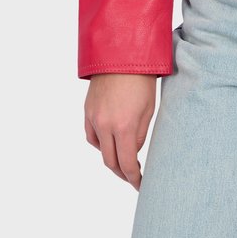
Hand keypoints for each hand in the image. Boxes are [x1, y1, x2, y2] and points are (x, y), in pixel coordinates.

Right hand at [84, 74, 157, 190]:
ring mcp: (94, 118)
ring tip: (124, 159)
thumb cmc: (141, 78)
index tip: (140, 185)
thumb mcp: (149, 108)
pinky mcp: (87, 110)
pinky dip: (100, 144)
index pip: (126, 163)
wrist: (121, 53)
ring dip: (112, 157)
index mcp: (123, 126)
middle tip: (133, 177)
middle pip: (110, 162)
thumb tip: (133, 152)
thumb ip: (140, 134)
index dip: (133, 178)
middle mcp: (105, 125)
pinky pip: (91, 136)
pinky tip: (110, 143)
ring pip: (100, 149)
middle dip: (122, 173)